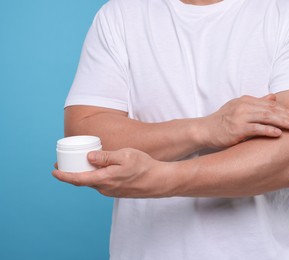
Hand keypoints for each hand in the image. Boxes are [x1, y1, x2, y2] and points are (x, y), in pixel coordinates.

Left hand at [52, 149, 170, 197]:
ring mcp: (111, 191)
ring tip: (82, 163)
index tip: (54, 171)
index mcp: (104, 179)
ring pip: (93, 182)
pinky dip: (95, 176)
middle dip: (72, 174)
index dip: (63, 176)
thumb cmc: (143, 166)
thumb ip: (105, 157)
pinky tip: (100, 168)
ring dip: (85, 174)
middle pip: (83, 181)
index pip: (77, 179)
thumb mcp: (124, 156)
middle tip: (65, 163)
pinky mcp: (118, 191)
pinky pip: (102, 184)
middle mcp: (105, 188)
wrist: (159, 180)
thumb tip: (88, 157)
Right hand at [200, 94, 288, 147]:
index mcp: (246, 100)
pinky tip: (279, 133)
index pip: (271, 104)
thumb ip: (256, 103)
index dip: (286, 110)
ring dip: (283, 122)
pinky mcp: (236, 129)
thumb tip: (273, 97)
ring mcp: (240, 117)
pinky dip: (268, 130)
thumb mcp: (239, 108)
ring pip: (266, 117)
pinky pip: (255, 129)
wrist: (205, 130)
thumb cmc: (223, 121)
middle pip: (271, 109)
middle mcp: (244, 106)